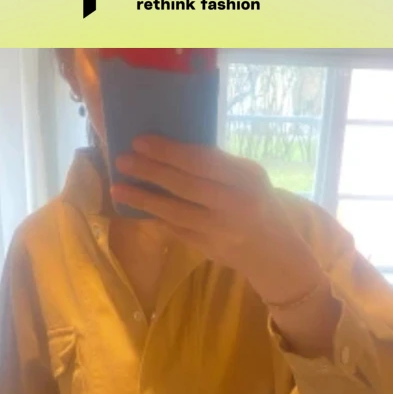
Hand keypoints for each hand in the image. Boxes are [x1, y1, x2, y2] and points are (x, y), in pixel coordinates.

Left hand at [111, 136, 323, 304]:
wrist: (274, 252)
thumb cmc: (259, 203)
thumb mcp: (250, 177)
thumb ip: (219, 165)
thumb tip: (171, 150)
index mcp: (246, 179)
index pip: (202, 161)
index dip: (168, 151)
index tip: (141, 141)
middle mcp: (234, 205)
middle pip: (185, 185)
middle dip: (150, 171)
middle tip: (122, 160)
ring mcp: (220, 231)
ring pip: (175, 212)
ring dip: (143, 199)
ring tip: (119, 188)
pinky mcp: (208, 249)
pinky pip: (175, 229)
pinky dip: (155, 216)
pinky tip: (137, 206)